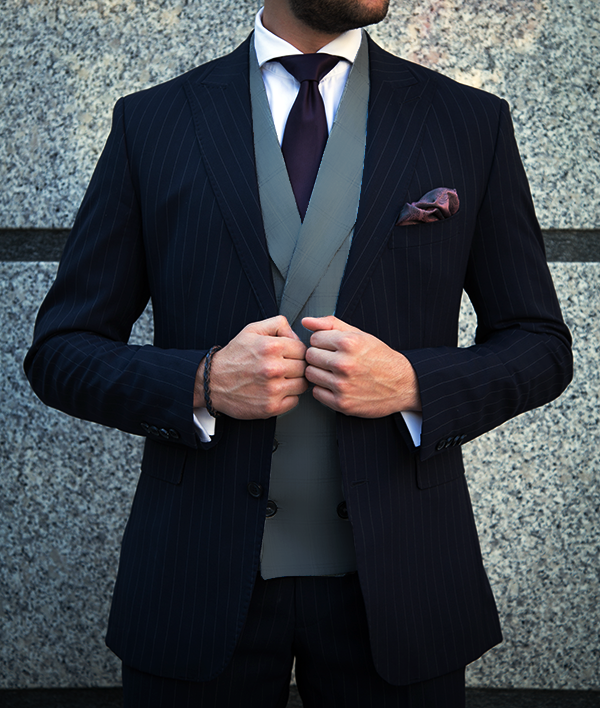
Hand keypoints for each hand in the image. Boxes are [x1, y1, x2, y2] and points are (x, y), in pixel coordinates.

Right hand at [194, 316, 307, 418]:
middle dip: (296, 367)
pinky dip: (288, 398)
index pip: (302, 349)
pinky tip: (276, 391)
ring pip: (302, 385)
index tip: (288, 356)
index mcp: (271, 347)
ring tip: (280, 380)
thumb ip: (278, 324)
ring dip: (294, 383)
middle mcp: (273, 368)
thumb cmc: (233, 357)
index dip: (296, 352)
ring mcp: (272, 389)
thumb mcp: (252, 330)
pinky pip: (294, 401)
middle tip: (284, 368)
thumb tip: (296, 334)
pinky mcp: (270, 407)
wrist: (211, 382)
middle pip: (304, 367)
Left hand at [302, 315, 420, 417]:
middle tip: (333, 360)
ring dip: (319, 373)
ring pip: (310, 374)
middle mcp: (344, 363)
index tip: (333, 347)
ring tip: (335, 372)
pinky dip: (324, 390)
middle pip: (310, 356)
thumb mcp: (359, 334)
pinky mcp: (342, 403)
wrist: (403, 384)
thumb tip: (306, 322)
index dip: (323, 342)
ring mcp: (342, 385)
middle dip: (319, 357)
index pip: (314, 338)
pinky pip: (316, 393)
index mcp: (349, 343)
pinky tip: (337, 385)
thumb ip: (330, 324)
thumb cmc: (380, 358)